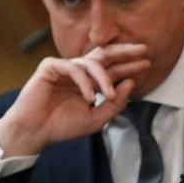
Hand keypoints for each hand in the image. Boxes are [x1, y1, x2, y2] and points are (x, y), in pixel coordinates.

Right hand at [0, 43, 151, 156]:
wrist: (36, 132)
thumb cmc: (62, 125)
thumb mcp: (97, 118)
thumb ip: (115, 103)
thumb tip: (131, 82)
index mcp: (91, 82)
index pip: (113, 69)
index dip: (130, 66)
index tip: (148, 63)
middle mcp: (80, 72)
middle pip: (105, 55)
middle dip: (125, 52)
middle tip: (143, 50)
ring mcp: (65, 68)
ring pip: (92, 63)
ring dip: (105, 79)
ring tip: (110, 95)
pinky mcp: (50, 67)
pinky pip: (73, 68)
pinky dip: (85, 82)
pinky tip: (90, 97)